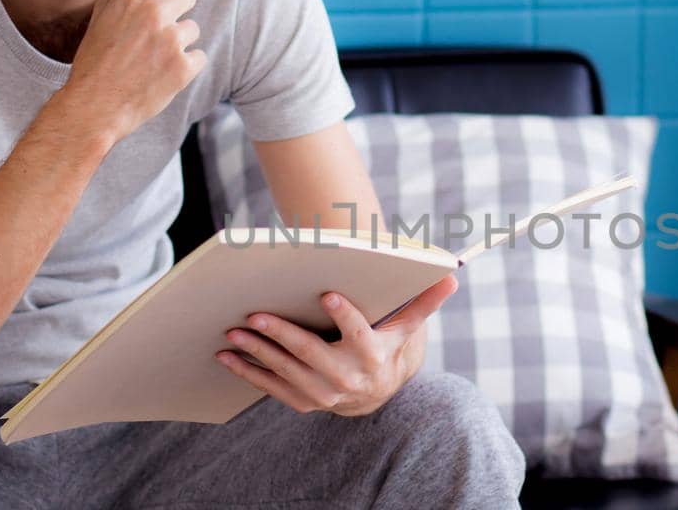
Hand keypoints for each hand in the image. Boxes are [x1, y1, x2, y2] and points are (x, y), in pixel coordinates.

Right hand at [59, 0, 205, 141]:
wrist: (95, 106)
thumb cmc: (94, 63)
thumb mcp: (100, 19)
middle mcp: (156, 14)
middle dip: (177, 10)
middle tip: (160, 30)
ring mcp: (172, 41)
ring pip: (193, 28)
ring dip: (180, 41)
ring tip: (155, 57)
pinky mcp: (184, 68)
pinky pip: (199, 56)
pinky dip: (187, 65)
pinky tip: (165, 73)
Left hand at [216, 276, 458, 415]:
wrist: (375, 394)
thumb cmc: (386, 347)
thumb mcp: (405, 327)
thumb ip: (422, 302)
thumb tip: (450, 275)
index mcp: (373, 356)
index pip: (359, 335)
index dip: (345, 316)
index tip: (327, 294)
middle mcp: (348, 379)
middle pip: (311, 354)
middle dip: (282, 335)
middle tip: (255, 315)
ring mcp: (324, 394)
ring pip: (287, 371)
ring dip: (258, 352)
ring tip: (234, 332)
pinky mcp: (304, 401)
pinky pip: (272, 387)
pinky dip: (248, 372)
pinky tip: (227, 356)